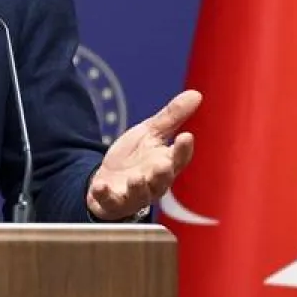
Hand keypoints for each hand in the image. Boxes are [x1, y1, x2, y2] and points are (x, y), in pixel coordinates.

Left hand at [87, 89, 200, 220]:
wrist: (109, 179)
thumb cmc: (135, 158)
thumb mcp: (150, 133)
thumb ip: (172, 117)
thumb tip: (196, 94)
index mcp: (166, 164)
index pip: (179, 159)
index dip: (183, 150)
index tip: (186, 136)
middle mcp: (153, 183)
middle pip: (162, 181)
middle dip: (163, 174)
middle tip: (163, 164)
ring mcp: (133, 194)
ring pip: (140, 195)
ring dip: (138, 187)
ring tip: (135, 178)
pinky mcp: (113, 202)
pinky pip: (110, 201)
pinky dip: (105, 195)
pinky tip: (100, 187)